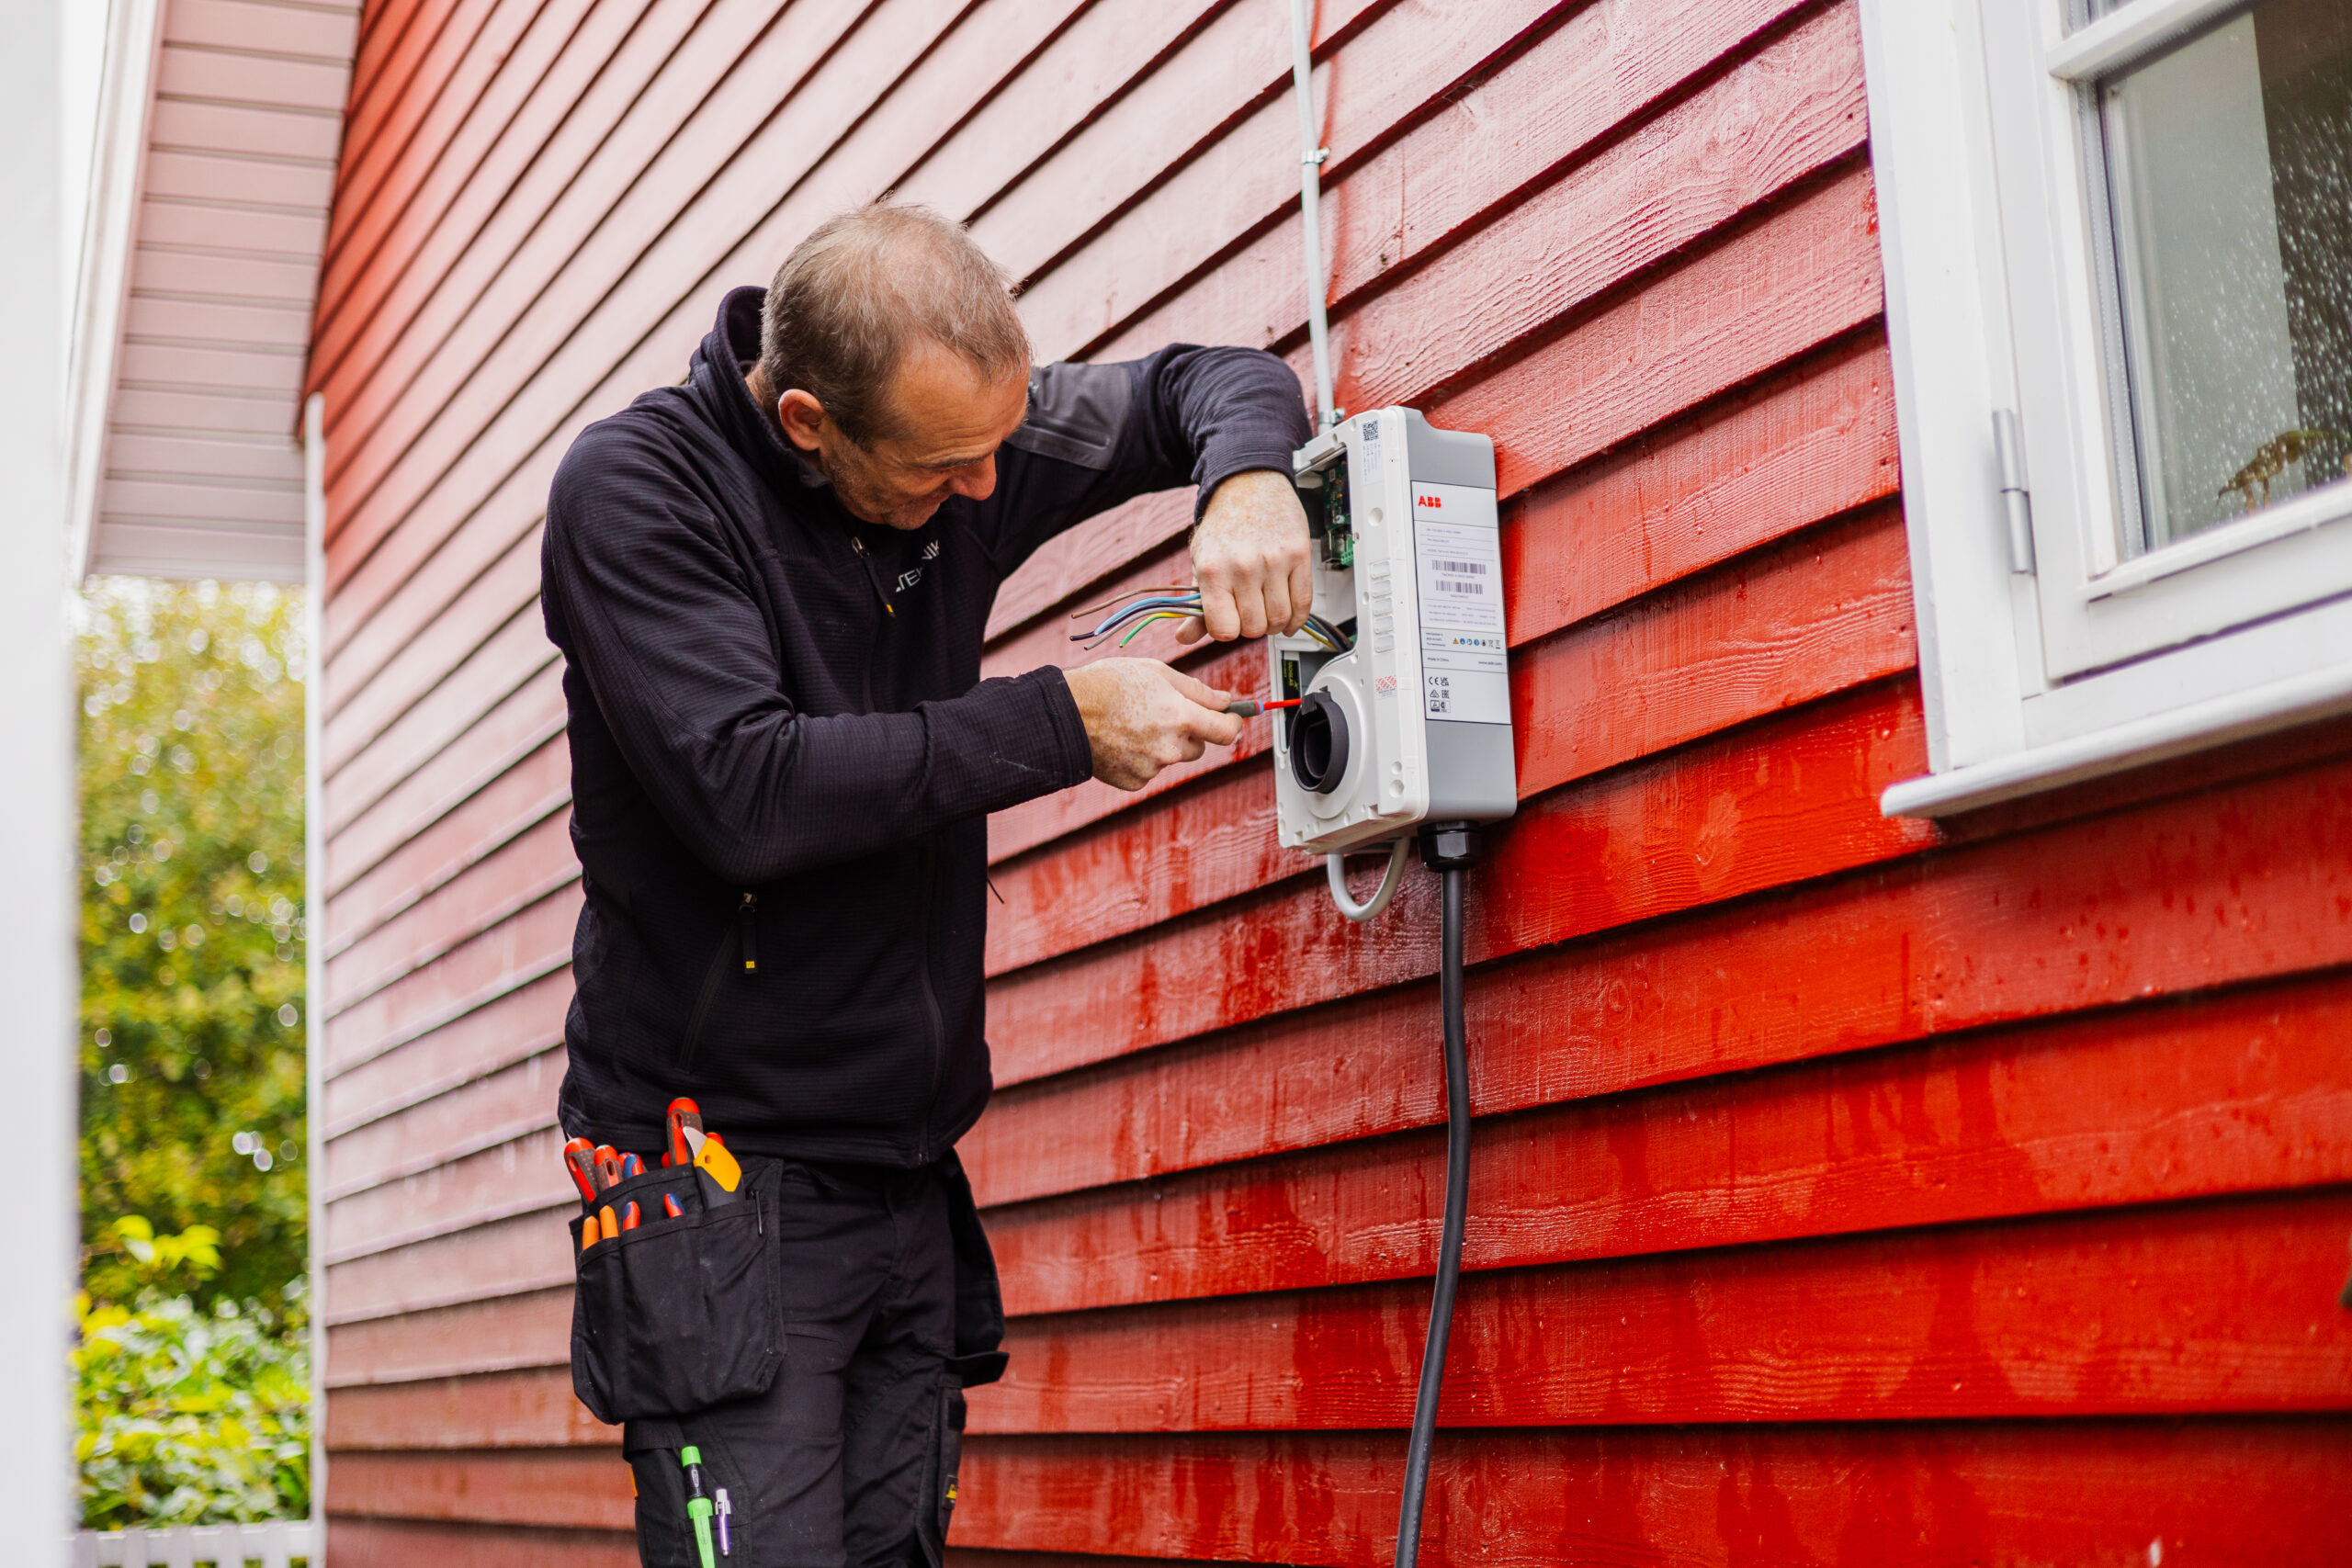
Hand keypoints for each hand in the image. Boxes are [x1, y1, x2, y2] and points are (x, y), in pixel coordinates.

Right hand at [1063, 659, 1243, 790]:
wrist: (1066, 714)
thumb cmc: (1109, 684)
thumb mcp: (1157, 672)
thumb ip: (1197, 689)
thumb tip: (1226, 700)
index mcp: (1182, 717)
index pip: (1227, 731)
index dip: (1233, 724)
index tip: (1231, 719)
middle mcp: (1171, 748)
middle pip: (1199, 746)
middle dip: (1189, 732)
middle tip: (1161, 713)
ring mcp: (1152, 768)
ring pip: (1171, 758)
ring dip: (1163, 745)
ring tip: (1133, 724)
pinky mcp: (1134, 782)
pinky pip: (1149, 771)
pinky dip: (1140, 759)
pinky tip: (1121, 741)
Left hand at [1178, 469, 1312, 642]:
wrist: (1249, 484)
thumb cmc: (1224, 525)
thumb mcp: (1201, 562)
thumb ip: (1197, 604)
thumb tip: (1185, 637)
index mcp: (1212, 570)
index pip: (1223, 630)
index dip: (1226, 631)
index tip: (1228, 623)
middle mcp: (1243, 566)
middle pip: (1254, 628)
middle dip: (1251, 627)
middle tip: (1249, 613)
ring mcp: (1274, 560)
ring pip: (1280, 619)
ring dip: (1274, 623)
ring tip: (1266, 610)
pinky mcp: (1299, 554)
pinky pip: (1303, 602)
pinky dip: (1298, 618)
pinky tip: (1290, 619)